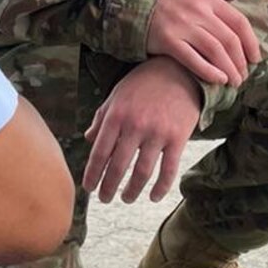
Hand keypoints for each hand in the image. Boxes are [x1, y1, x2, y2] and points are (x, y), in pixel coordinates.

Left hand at [82, 56, 201, 206]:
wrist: (178, 69)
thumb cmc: (143, 82)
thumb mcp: (117, 94)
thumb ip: (102, 117)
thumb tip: (89, 139)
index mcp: (116, 115)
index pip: (100, 152)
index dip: (93, 174)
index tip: (89, 188)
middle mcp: (135, 125)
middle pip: (118, 166)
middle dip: (108, 187)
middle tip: (104, 199)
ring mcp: (157, 132)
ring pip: (142, 172)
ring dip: (132, 190)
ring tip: (125, 198)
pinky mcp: (178, 137)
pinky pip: (168, 169)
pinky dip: (160, 187)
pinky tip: (153, 197)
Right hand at [147, 0, 258, 88]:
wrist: (135, 6)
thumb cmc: (171, 0)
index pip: (238, 22)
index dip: (251, 43)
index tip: (255, 59)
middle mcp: (196, 10)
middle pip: (228, 39)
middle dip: (240, 61)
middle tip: (244, 76)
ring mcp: (181, 25)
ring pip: (214, 50)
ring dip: (229, 69)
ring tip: (234, 82)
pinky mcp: (168, 40)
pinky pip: (193, 59)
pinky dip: (209, 72)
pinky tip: (219, 80)